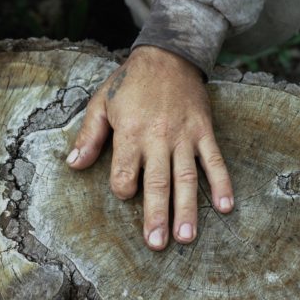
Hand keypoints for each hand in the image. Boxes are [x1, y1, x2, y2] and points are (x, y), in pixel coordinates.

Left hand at [67, 46, 232, 249]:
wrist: (169, 55)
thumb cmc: (131, 82)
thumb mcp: (100, 103)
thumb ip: (88, 137)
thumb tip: (73, 166)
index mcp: (131, 133)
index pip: (126, 173)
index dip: (123, 189)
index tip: (125, 195)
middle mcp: (159, 138)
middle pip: (158, 183)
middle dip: (157, 216)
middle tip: (157, 244)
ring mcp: (184, 137)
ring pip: (187, 178)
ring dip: (188, 209)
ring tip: (187, 237)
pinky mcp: (204, 131)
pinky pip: (214, 161)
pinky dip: (222, 183)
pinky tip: (226, 207)